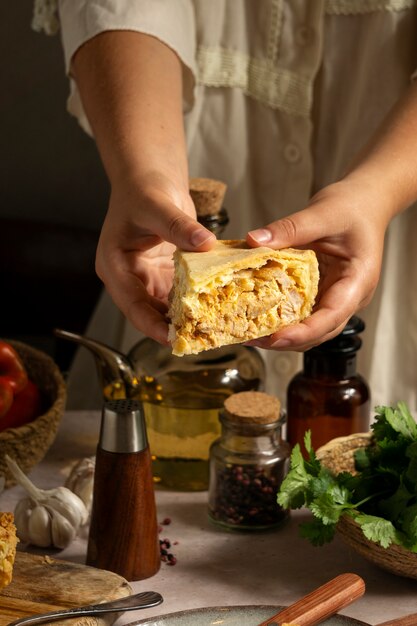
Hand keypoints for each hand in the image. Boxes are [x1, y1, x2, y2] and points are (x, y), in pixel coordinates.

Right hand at [95, 174, 215, 343]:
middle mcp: (130, 278)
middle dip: (172, 328)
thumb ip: (178, 226)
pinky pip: (181, 296)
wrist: (151, 180)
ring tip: (211, 332)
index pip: (131, 304)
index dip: (150, 324)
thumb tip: (204, 242)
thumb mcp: (157, 206)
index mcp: (115, 266)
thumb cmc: (143, 190)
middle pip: (149, 313)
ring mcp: (149, 279)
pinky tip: (217, 310)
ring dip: (187, 319)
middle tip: (199, 340)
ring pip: (166, 309)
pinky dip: (196, 303)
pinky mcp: (166, 276)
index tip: (171, 338)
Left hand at [246, 177, 393, 350]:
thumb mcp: (322, 213)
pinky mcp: (322, 293)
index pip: (332, 317)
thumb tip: (254, 240)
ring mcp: (336, 297)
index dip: (303, 332)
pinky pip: (303, 312)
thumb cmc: (353, 207)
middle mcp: (349, 296)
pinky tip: (258, 316)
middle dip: (286, 340)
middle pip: (319, 332)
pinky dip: (282, 319)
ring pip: (310, 328)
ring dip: (282, 335)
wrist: (366, 201)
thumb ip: (289, 229)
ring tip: (249, 333)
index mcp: (358, 281)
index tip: (275, 338)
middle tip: (251, 339)